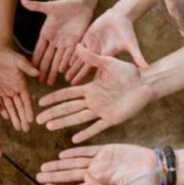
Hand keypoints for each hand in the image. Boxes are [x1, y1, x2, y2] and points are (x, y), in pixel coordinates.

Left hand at [0, 47, 37, 131]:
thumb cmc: (8, 55)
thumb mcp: (18, 60)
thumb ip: (26, 67)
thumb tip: (37, 72)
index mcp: (21, 85)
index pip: (26, 100)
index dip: (28, 110)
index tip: (31, 120)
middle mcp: (14, 90)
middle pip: (18, 107)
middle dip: (22, 118)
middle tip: (25, 129)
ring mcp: (4, 92)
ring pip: (9, 107)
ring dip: (13, 118)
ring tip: (17, 128)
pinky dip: (0, 111)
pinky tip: (3, 119)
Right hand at [21, 0, 93, 84]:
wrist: (81, 5)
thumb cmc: (65, 4)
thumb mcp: (50, 6)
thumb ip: (36, 6)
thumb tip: (22, 0)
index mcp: (46, 33)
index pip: (39, 49)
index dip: (35, 59)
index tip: (30, 69)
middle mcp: (54, 41)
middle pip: (48, 58)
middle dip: (44, 70)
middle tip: (39, 82)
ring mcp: (64, 43)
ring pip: (58, 60)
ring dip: (54, 71)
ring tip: (51, 82)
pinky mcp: (75, 43)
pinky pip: (70, 55)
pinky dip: (66, 63)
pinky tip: (63, 72)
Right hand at [36, 47, 154, 142]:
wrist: (145, 83)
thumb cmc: (128, 72)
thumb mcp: (109, 63)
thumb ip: (92, 58)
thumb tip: (77, 46)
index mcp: (90, 88)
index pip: (67, 94)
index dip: (54, 98)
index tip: (40, 102)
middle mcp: (92, 101)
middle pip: (68, 109)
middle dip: (53, 113)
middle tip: (38, 120)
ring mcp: (101, 111)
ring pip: (78, 118)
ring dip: (63, 122)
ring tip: (49, 127)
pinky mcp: (112, 119)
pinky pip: (96, 127)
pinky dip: (86, 133)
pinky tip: (74, 139)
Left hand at [37, 144, 158, 184]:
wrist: (156, 167)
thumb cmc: (145, 184)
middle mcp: (97, 174)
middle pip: (71, 176)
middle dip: (55, 177)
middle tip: (38, 179)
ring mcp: (100, 161)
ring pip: (74, 163)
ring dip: (60, 165)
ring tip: (44, 166)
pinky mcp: (106, 149)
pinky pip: (87, 150)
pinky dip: (75, 152)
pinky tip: (62, 154)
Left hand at [66, 9, 148, 84]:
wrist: (121, 17)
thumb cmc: (127, 31)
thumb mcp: (132, 44)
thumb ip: (137, 56)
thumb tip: (147, 67)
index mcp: (107, 56)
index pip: (98, 70)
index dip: (92, 78)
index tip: (87, 89)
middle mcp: (98, 53)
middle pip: (86, 66)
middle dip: (78, 75)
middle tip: (70, 84)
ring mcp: (92, 45)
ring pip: (80, 57)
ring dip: (73, 66)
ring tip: (64, 75)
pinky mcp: (87, 37)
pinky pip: (78, 46)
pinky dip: (72, 53)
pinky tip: (65, 60)